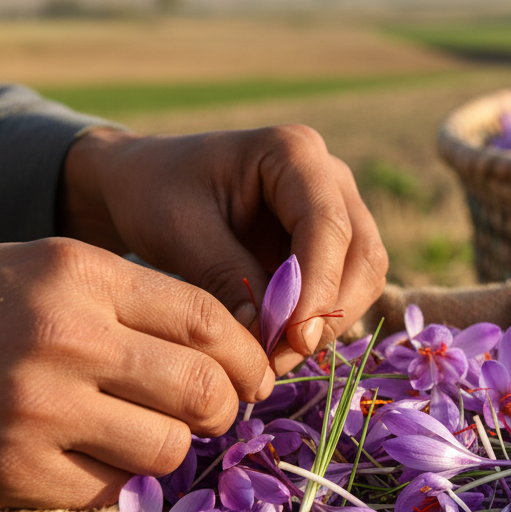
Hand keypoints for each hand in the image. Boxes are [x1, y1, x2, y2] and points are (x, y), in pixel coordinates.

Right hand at [0, 239, 271, 508]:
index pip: (207, 317)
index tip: (252, 373)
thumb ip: (127, 297)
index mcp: (80, 273)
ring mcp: (38, 408)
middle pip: (201, 387)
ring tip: (148, 436)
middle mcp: (67, 336)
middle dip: (225, 407)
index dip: (245, 352)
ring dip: (173, 448)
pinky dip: (115, 481)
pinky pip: (108, 490)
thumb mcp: (41, 266)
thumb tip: (218, 345)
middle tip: (216, 414)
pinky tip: (95, 460)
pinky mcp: (11, 470)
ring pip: (166, 447)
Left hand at [57, 125, 388, 373]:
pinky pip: (346, 290)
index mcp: (293, 152)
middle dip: (327, 312)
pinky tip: (276, 345)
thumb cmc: (156, 195)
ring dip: (327, 324)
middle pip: (361, 254)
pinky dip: (318, 323)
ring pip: (363, 277)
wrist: (146, 186)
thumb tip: (268, 336)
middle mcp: (329, 177)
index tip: (291, 340)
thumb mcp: (179, 233)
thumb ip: (226, 277)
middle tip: (277, 359)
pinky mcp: (331, 245)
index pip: (327, 224)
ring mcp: (338, 210)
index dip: (317, 287)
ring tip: (271, 357)